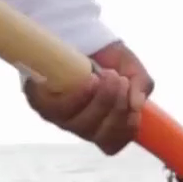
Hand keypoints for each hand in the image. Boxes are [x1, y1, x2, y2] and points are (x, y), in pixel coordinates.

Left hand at [24, 41, 154, 154]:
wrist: (78, 36)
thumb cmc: (107, 59)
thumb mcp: (132, 70)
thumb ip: (141, 86)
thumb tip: (137, 105)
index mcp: (102, 125)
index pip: (112, 145)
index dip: (125, 133)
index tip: (135, 110)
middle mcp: (80, 126)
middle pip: (100, 135)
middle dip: (117, 109)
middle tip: (122, 81)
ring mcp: (59, 117)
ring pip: (82, 124)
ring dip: (102, 101)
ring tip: (110, 76)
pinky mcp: (40, 103)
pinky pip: (59, 110)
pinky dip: (79, 97)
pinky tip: (90, 81)